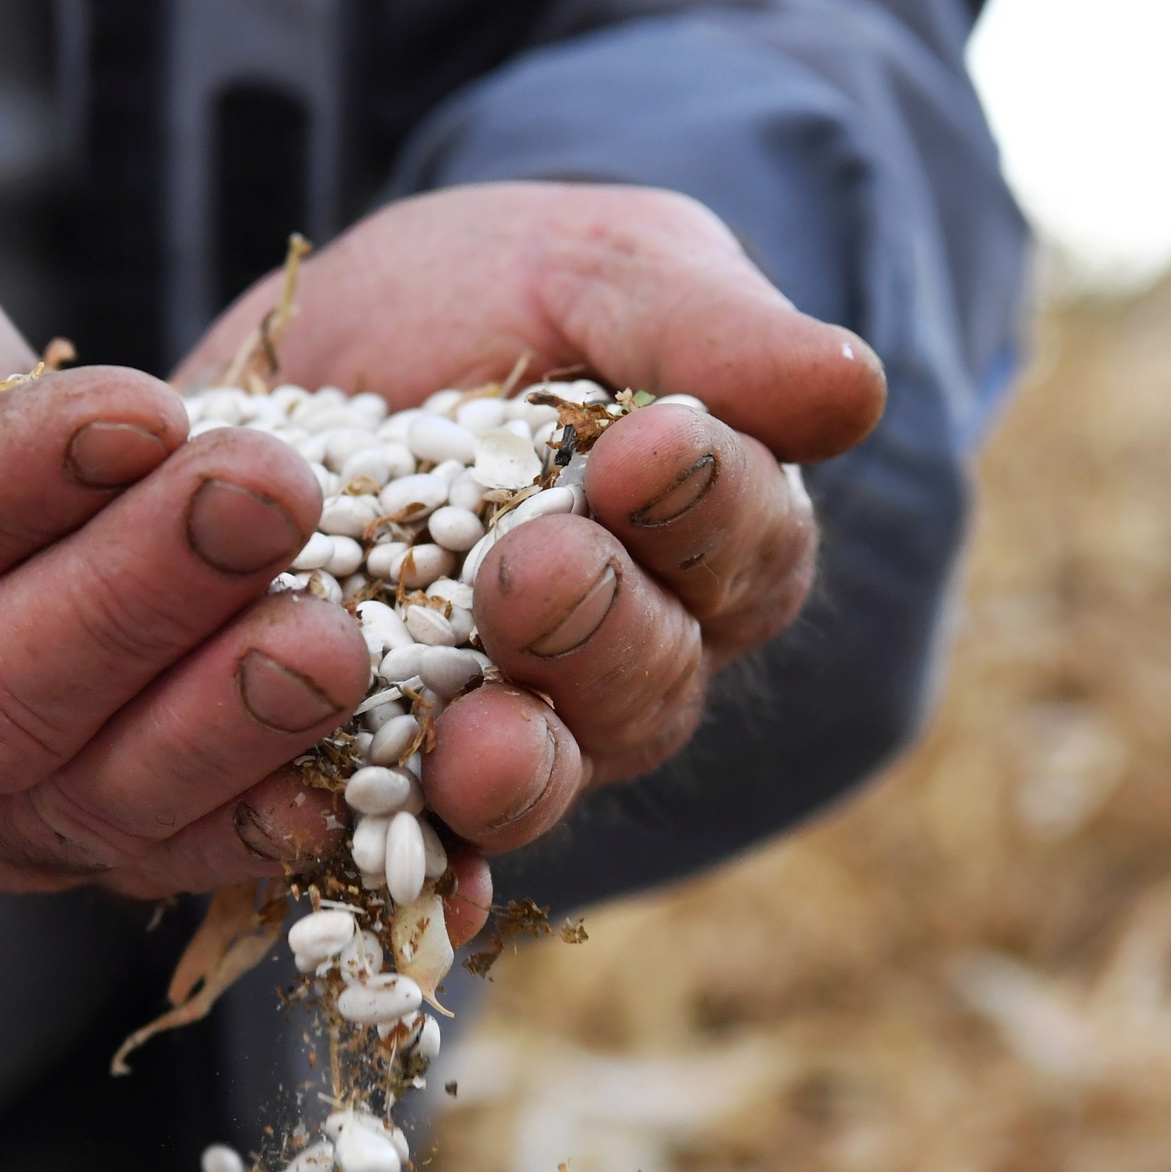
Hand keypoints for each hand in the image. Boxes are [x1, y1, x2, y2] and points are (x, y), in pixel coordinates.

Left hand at [178, 183, 885, 852]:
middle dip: (599, 629)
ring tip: (479, 742)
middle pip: (650, 684)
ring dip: (519, 769)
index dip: (704, 506)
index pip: (743, 543)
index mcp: (706, 534)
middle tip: (536, 568)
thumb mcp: (597, 268)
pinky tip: (418, 903)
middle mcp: (623, 655)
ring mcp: (505, 724)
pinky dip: (421, 876)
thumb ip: (706, 327)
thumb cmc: (492, 291)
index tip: (649, 443)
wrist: (318, 344)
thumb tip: (853, 390)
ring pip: (542, 777)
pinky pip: (412, 848)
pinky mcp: (382, 767)